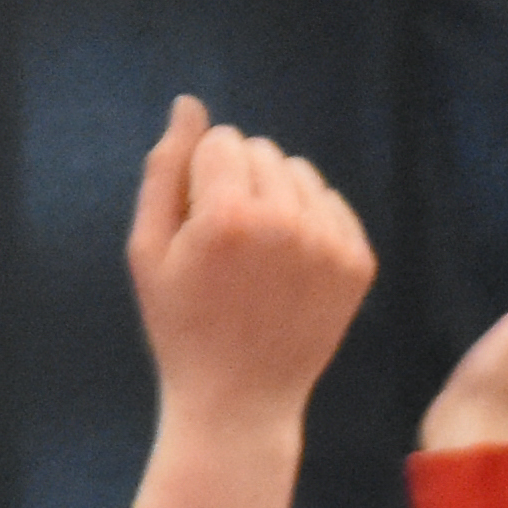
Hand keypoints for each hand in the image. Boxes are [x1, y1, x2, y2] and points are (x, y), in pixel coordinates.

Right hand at [127, 99, 377, 433]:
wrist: (238, 403)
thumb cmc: (181, 326)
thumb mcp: (148, 251)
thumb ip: (164, 170)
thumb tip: (188, 104)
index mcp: (226, 217)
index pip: (221, 139)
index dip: (200, 180)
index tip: (197, 229)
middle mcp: (284, 222)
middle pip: (262, 149)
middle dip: (238, 183)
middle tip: (226, 249)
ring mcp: (328, 242)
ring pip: (299, 172)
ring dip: (275, 198)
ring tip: (257, 256)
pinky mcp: (358, 262)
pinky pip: (331, 203)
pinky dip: (308, 223)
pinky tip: (286, 268)